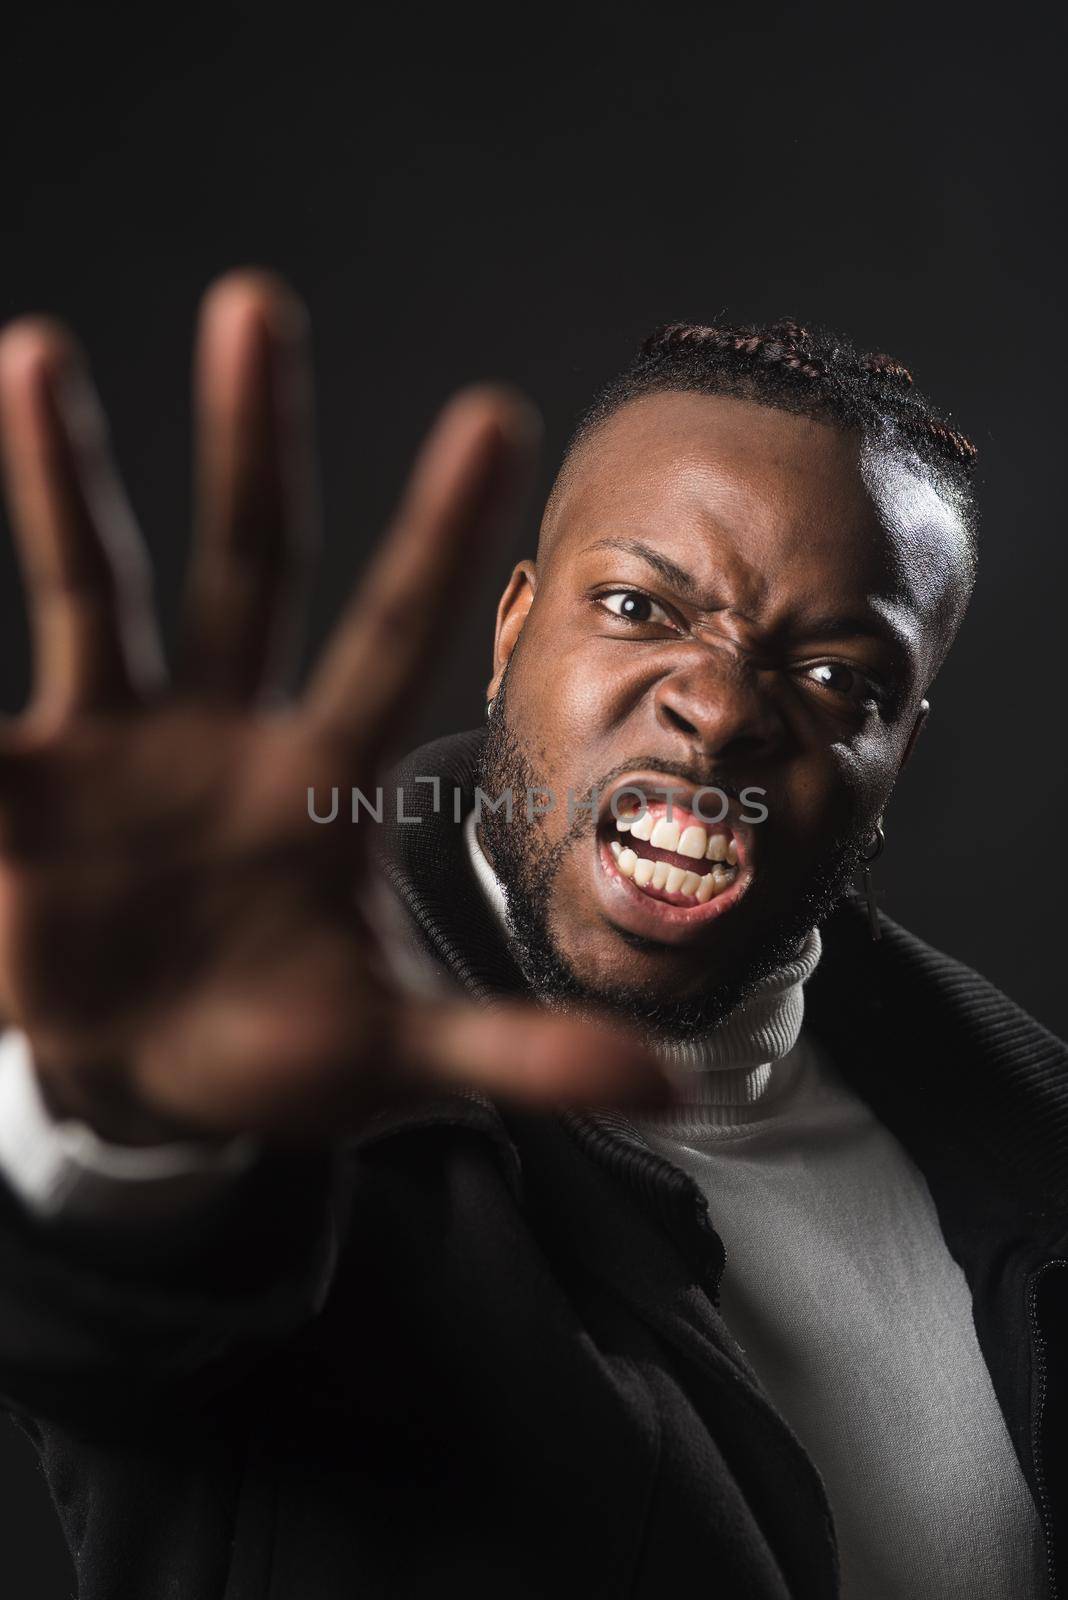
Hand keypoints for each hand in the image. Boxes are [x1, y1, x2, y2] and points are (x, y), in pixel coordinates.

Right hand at [0, 272, 667, 1143]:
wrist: (141, 1082)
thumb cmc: (276, 1052)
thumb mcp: (392, 1057)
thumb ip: (519, 1057)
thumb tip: (674, 1089)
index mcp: (320, 781)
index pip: (391, 638)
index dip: (437, 539)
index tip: (496, 414)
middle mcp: (224, 731)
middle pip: (246, 564)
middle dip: (251, 444)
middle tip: (257, 303)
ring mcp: (115, 743)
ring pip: (98, 587)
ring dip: (65, 476)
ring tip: (39, 356)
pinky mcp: (20, 778)